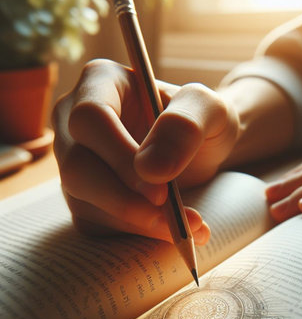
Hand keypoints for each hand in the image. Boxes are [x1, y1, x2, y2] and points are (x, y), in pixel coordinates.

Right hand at [52, 59, 238, 242]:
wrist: (201, 148)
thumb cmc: (201, 120)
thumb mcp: (209, 109)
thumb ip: (185, 126)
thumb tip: (150, 170)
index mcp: (101, 83)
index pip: (90, 119)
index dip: (121, 157)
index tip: (161, 189)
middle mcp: (76, 122)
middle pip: (78, 167)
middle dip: (125, 201)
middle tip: (173, 221)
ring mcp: (76, 161)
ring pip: (84, 201)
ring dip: (136, 223)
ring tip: (186, 229)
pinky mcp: (86, 196)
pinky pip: (96, 223)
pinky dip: (134, 235)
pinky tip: (169, 232)